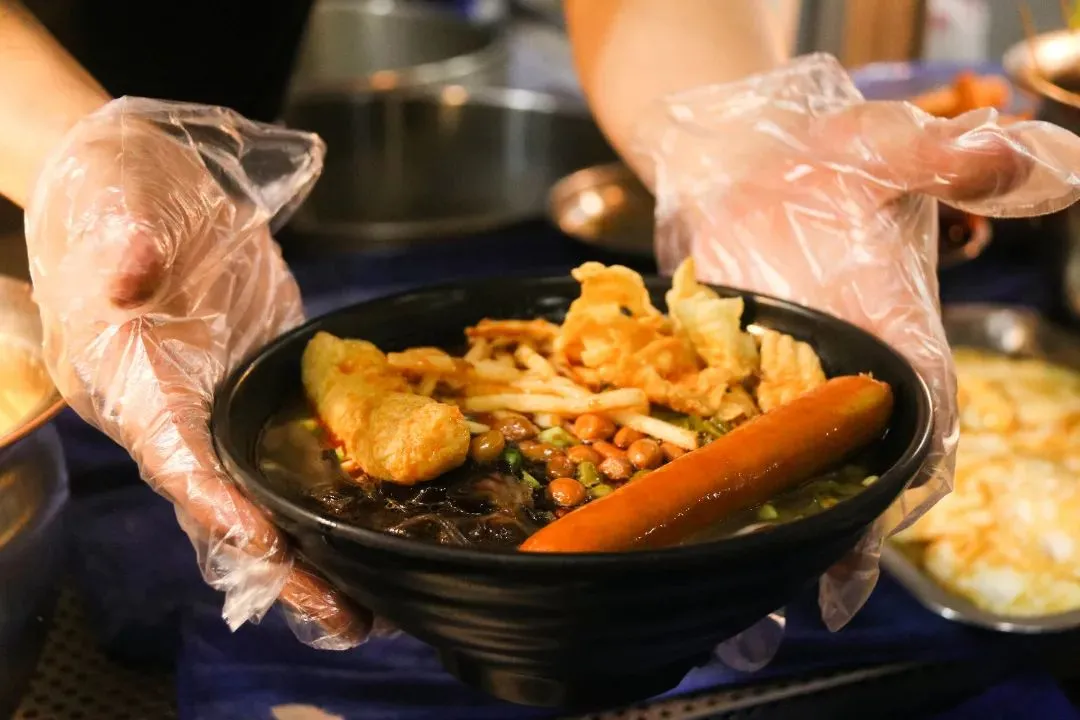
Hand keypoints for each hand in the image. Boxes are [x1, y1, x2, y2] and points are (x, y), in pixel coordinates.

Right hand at [25, 97, 370, 647]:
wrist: (138, 179)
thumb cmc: (112, 191)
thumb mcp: (114, 201)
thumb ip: (124, 242)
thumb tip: (133, 272)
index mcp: (128, 377)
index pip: (173, 453)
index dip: (216, 502)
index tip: (266, 541)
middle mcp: (171, 408)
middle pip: (221, 503)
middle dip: (279, 562)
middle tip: (344, 613)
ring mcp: (215, 403)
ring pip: (256, 492)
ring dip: (307, 549)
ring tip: (364, 603)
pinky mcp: (253, 385)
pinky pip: (281, 453)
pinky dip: (318, 496)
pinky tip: (366, 528)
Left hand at [633, 54, 1079, 627]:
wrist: (743, 161)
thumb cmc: (823, 154)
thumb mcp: (884, 146)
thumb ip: (945, 157)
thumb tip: (1021, 148)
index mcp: (900, 334)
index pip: (926, 421)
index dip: (910, 480)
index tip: (879, 532)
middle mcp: (855, 373)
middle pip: (866, 468)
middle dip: (846, 530)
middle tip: (810, 591)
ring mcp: (795, 384)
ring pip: (803, 470)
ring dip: (782, 527)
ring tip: (751, 592)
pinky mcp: (740, 383)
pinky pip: (738, 446)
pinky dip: (726, 490)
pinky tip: (691, 538)